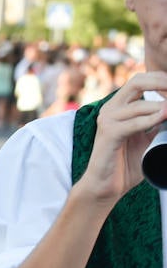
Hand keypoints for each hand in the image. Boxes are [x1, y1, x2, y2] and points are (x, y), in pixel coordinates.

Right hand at [78, 71, 166, 203]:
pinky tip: (164, 118)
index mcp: (119, 107)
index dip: (161, 80)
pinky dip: (151, 120)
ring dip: (163, 107)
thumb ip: (158, 124)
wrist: (107, 186)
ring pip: (139, 105)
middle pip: (137, 82)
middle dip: (162, 84)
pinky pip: (133, 124)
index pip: (141, 80)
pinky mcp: (108, 135)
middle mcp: (110, 109)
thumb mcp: (148, 138)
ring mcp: (107, 120)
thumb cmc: (126, 164)